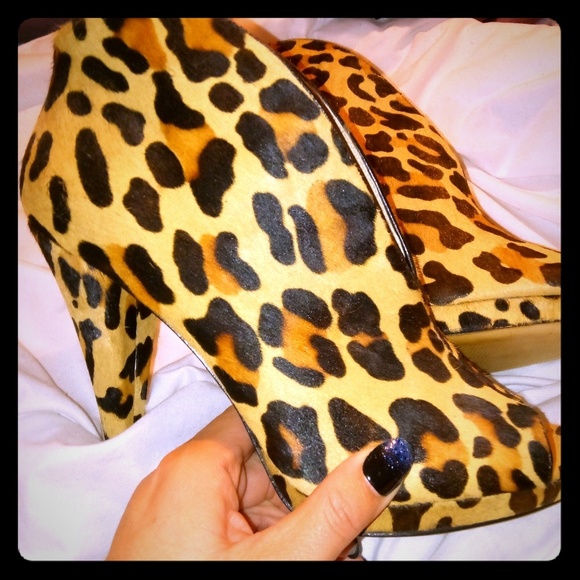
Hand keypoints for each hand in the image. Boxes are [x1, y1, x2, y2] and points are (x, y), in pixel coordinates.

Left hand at [107, 406, 411, 559]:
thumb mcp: (282, 561)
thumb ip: (336, 508)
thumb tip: (387, 455)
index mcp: (197, 464)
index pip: (262, 416)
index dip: (308, 421)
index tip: (352, 428)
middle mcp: (180, 477)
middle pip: (260, 457)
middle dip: (307, 483)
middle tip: (354, 501)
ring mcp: (176, 510)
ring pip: (249, 492)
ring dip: (289, 514)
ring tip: (330, 542)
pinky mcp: (176, 537)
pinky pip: (230, 518)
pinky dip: (263, 532)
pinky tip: (294, 553)